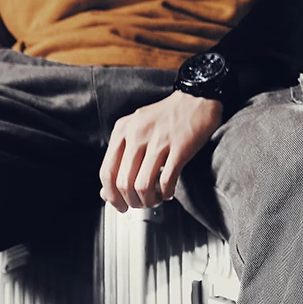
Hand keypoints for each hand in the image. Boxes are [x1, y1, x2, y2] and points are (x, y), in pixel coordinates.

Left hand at [99, 89, 222, 212]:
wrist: (196, 98)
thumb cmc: (166, 117)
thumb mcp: (136, 130)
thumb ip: (121, 157)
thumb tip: (108, 190)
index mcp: (122, 130)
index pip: (107, 172)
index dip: (111, 196)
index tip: (119, 205)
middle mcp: (137, 134)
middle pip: (124, 183)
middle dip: (131, 201)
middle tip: (139, 204)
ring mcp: (158, 141)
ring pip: (142, 186)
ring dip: (148, 200)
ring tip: (154, 199)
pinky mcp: (180, 148)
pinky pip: (167, 180)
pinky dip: (166, 193)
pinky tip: (168, 192)